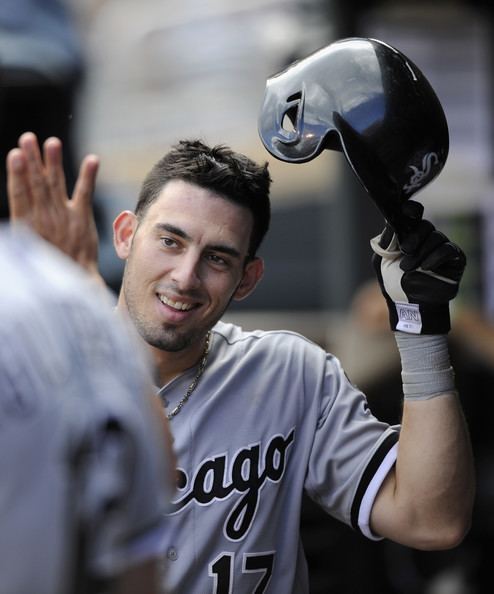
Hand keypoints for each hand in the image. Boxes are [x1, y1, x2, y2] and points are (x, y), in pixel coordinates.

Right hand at [7, 132, 100, 276]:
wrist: (73, 281)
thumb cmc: (47, 264)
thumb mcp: (27, 246)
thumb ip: (24, 221)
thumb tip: (23, 198)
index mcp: (27, 226)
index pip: (20, 195)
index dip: (18, 174)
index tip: (16, 154)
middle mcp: (44, 219)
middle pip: (37, 185)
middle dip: (33, 161)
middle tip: (28, 138)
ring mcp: (64, 218)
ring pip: (56, 185)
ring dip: (54, 163)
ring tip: (52, 142)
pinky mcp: (82, 219)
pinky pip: (85, 193)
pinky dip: (88, 176)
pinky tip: (93, 159)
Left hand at [370, 206, 465, 333]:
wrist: (408, 306)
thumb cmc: (393, 283)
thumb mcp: (383, 261)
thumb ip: (386, 242)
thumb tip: (391, 224)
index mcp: (408, 235)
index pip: (412, 215)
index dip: (411, 210)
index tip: (406, 210)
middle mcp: (426, 239)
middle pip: (424, 224)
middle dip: (413, 237)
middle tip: (405, 250)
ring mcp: (441, 248)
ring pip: (436, 237)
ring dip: (421, 252)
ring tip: (409, 268)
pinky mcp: (455, 259)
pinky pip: (447, 249)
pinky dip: (435, 257)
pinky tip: (426, 267)